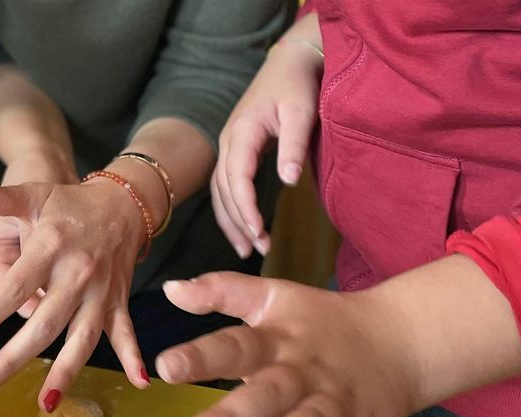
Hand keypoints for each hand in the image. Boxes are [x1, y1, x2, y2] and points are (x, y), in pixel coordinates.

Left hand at [0, 170, 149, 411]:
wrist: (123, 203)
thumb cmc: (68, 204)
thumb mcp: (34, 193)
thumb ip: (1, 196)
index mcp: (50, 249)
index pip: (13, 288)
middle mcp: (76, 275)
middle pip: (43, 324)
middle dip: (12, 359)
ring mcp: (101, 292)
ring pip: (82, 339)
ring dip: (66, 372)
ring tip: (45, 404)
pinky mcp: (119, 302)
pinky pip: (126, 333)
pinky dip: (134, 357)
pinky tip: (140, 383)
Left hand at [155, 272, 420, 416]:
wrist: (401, 338)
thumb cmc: (320, 323)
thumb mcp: (273, 299)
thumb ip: (222, 292)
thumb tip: (172, 290)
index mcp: (278, 341)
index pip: (236, 345)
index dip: (202, 356)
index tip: (166, 367)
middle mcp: (306, 374)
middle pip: (270, 392)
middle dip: (234, 415)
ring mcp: (338, 406)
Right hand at [212, 16, 323, 257]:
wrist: (290, 62)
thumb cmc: (298, 84)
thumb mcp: (301, 112)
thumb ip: (293, 146)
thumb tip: (288, 181)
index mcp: (242, 132)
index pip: (236, 178)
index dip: (245, 208)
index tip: (258, 232)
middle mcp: (228, 141)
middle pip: (223, 190)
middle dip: (238, 223)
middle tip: (258, 250)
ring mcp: (229, 146)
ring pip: (220, 192)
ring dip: (231, 222)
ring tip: (247, 250)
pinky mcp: (237, 151)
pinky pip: (226, 186)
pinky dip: (232, 210)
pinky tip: (244, 229)